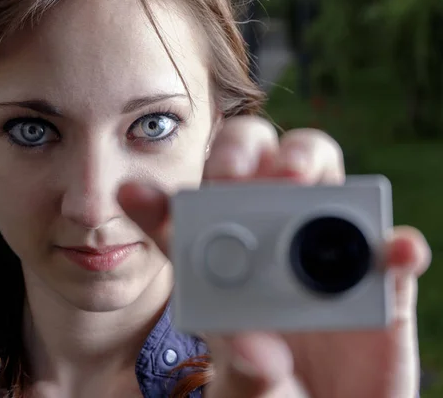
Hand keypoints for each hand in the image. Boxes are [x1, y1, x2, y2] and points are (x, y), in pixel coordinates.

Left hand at [117, 116, 431, 397]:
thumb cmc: (274, 393)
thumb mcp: (247, 386)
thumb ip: (245, 369)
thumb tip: (254, 345)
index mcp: (225, 267)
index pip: (186, 222)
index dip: (159, 205)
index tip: (135, 194)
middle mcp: (273, 245)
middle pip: (254, 173)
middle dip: (238, 157)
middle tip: (230, 177)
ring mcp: (326, 254)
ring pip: (322, 183)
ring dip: (307, 163)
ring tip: (296, 177)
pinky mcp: (380, 280)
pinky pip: (392, 254)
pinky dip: (395, 247)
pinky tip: (393, 250)